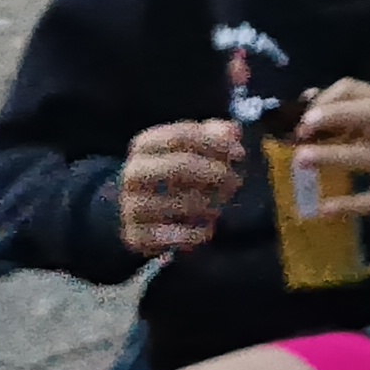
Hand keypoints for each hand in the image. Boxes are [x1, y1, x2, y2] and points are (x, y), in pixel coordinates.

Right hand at [118, 117, 245, 258]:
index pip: (180, 136)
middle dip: (214, 173)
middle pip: (178, 166)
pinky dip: (194, 234)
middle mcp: (133, 174)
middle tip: (235, 181)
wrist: (138, 212)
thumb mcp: (194, 151)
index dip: (214, 143)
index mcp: (144, 146)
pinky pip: (170, 236)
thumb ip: (216, 136)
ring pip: (176, 203)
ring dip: (208, 205)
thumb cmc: (176, 175)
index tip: (239, 153)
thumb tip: (233, 132)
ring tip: (221, 206)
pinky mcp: (134, 236)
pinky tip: (207, 230)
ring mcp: (130, 206)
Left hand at [289, 78, 369, 231]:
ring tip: (301, 160)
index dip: (327, 101)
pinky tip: (324, 209)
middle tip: (303, 129)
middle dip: (338, 115)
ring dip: (335, 156)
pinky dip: (351, 204)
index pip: (359, 90)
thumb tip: (306, 98)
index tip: (302, 120)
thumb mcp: (369, 129)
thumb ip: (339, 113)